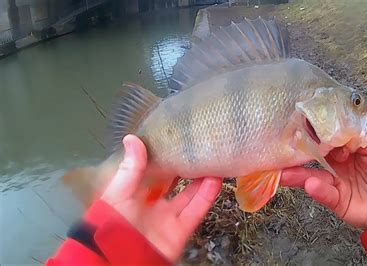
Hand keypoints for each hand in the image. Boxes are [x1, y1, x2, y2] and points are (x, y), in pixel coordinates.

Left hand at [101, 135, 221, 262]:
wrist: (119, 258)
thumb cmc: (112, 225)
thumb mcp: (118, 193)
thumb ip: (130, 168)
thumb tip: (132, 138)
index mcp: (135, 194)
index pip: (152, 172)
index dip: (163, 158)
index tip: (175, 140)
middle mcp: (153, 204)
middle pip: (174, 183)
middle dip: (185, 167)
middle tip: (198, 148)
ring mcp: (168, 217)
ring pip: (189, 195)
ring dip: (201, 179)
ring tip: (212, 160)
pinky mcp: (180, 230)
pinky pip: (196, 210)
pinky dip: (207, 196)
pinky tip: (215, 180)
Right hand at [281, 137, 366, 228]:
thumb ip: (361, 138)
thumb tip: (341, 131)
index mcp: (345, 149)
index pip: (326, 139)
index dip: (316, 135)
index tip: (305, 131)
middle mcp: (336, 164)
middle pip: (313, 158)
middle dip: (298, 155)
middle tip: (283, 150)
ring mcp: (334, 182)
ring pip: (312, 176)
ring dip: (298, 174)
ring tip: (286, 173)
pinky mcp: (335, 200)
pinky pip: (324, 194)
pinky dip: (317, 190)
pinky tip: (310, 185)